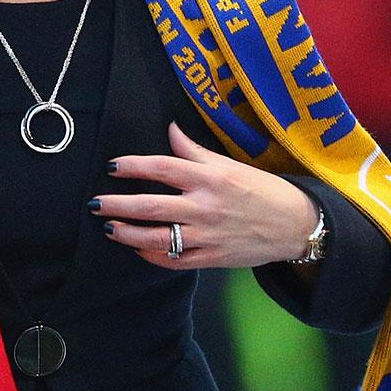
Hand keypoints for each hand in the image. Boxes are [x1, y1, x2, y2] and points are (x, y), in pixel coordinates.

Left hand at [95, 122, 318, 269]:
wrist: (296, 225)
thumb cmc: (264, 191)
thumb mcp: (231, 165)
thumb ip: (196, 151)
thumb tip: (170, 130)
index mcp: (211, 178)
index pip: (163, 168)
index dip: (134, 166)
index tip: (113, 167)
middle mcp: (206, 207)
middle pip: (151, 206)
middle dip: (117, 205)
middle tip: (94, 203)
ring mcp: (207, 235)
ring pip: (156, 237)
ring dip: (127, 233)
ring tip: (108, 228)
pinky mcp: (211, 258)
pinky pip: (174, 259)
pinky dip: (152, 255)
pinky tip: (138, 249)